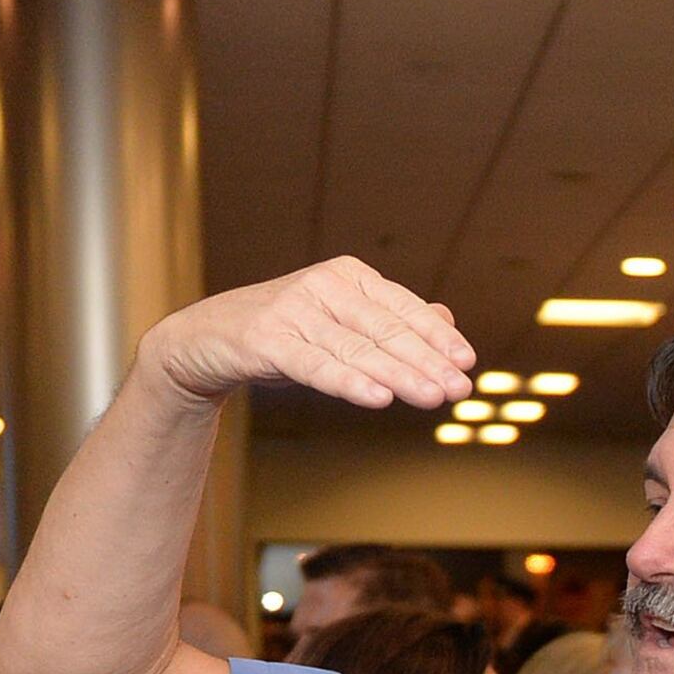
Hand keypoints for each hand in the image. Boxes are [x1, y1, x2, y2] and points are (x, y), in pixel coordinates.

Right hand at [141, 257, 474, 411]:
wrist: (205, 340)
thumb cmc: (284, 332)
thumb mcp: (341, 322)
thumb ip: (389, 319)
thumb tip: (445, 319)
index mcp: (348, 276)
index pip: (403, 308)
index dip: (437, 336)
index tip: (468, 362)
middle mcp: (323, 286)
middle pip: (386, 329)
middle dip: (427, 360)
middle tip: (460, 388)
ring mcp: (293, 310)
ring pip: (357, 348)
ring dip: (399, 374)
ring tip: (432, 396)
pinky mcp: (266, 339)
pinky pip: (315, 364)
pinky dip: (348, 380)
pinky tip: (378, 397)